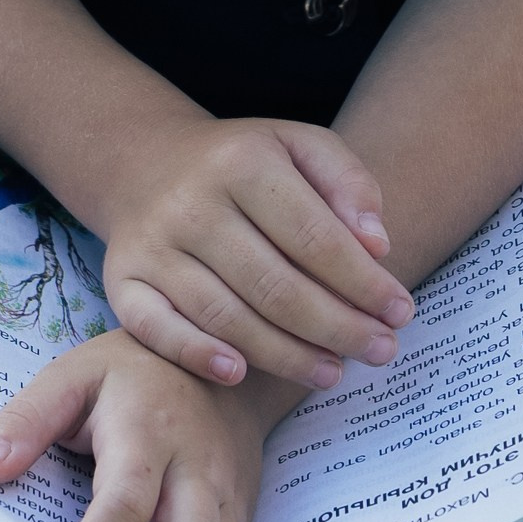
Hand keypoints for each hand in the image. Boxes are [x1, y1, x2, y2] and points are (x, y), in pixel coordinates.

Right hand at [91, 115, 413, 393]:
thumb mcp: (299, 146)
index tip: (401, 311)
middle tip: (381, 351)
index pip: (314, 236)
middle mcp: (192, 204)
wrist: (144, 161)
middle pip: (275, 285)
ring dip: (287, 354)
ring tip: (333, 371)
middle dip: (337, 327)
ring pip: (226, 316)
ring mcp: (153, 246)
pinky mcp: (122, 282)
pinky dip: (197, 355)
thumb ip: (348, 182)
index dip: (363, 282)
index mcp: (243, 162)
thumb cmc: (241, 163)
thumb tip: (377, 245)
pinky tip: (239, 375)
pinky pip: (156, 329)